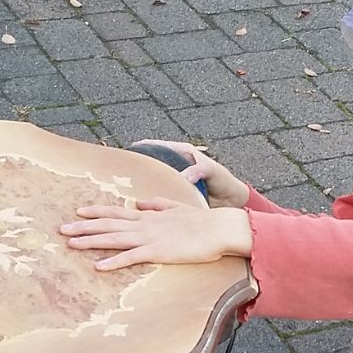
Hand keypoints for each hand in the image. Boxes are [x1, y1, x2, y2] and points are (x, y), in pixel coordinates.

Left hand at [60, 197, 251, 270]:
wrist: (218, 229)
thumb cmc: (201, 221)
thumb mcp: (177, 208)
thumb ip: (157, 204)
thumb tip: (141, 202)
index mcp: (149, 215)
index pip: (117, 212)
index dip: (96, 211)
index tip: (78, 211)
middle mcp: (145, 224)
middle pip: (108, 224)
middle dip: (84, 226)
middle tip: (61, 229)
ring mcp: (150, 237)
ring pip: (114, 239)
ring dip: (91, 241)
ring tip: (71, 243)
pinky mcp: (158, 252)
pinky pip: (131, 258)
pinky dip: (114, 261)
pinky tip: (98, 266)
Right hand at [128, 140, 249, 208]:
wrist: (231, 201)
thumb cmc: (224, 181)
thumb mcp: (214, 172)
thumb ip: (201, 170)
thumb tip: (185, 176)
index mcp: (183, 154)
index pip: (158, 146)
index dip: (143, 147)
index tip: (128, 149)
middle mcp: (175, 166)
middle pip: (152, 163)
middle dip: (138, 167)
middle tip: (120, 172)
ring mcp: (174, 182)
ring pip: (154, 181)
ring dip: (143, 185)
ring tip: (125, 189)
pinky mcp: (175, 196)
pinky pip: (160, 196)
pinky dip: (152, 200)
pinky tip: (140, 206)